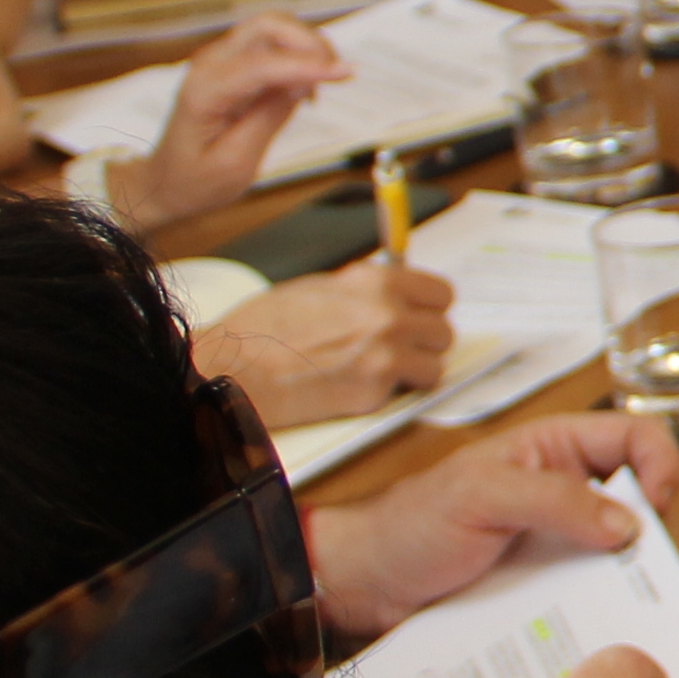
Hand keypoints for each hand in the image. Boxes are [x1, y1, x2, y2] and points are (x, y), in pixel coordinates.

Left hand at [119, 14, 346, 222]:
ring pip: (274, 29)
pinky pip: (272, 46)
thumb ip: (269, 118)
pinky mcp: (233, 65)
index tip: (347, 73)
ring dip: (307, 47)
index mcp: (205, 91)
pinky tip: (305, 89)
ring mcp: (220, 60)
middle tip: (338, 75)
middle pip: (269, 25)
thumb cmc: (196, 180)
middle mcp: (210, 64)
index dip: (308, 65)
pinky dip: (298, 57)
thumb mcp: (236, 163)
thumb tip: (303, 85)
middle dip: (310, 42)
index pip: (263, 63)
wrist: (166, 182)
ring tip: (323, 85)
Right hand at [194, 263, 455, 427]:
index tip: (420, 317)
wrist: (235, 368)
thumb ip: (363, 292)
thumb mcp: (319, 289)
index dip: (430, 309)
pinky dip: (387, 394)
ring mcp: (385, 356)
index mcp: (377, 282)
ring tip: (379, 372)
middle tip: (397, 350)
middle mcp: (389, 316)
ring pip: (433, 367)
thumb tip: (393, 296)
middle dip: (423, 343)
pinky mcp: (375, 393)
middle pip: (443, 332)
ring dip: (413, 372)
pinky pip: (402, 394)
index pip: (440, 294)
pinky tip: (355, 387)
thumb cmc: (265, 328)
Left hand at [306, 409, 678, 638]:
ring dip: (630, 576)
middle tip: (639, 564)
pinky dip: (604, 607)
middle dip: (653, 531)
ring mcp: (561, 541)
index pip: (637, 437)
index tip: (657, 509)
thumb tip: (628, 524)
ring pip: (624, 552)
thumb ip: (555, 500)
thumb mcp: (481, 496)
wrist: (366, 584)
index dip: (661, 464)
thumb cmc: (411, 523)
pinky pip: (594, 593)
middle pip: (642, 498)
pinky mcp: (550, 585)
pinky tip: (596, 623)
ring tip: (619, 600)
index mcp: (557, 449)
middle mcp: (568, 492)